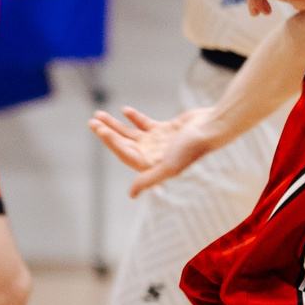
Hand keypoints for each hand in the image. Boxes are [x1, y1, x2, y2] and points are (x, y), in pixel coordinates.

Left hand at [89, 105, 220, 194]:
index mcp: (151, 165)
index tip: (99, 129)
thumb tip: (131, 194)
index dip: (110, 142)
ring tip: (99, 114)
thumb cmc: (192, 148)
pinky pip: (144, 124)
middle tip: (92, 121)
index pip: (124, 153)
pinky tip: (124, 110)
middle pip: (123, 143)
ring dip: (115, 124)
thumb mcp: (169, 166)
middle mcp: (153, 155)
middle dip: (107, 132)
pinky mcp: (165, 130)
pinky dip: (134, 118)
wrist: (211, 129)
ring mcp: (158, 142)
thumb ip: (148, 180)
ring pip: (130, 133)